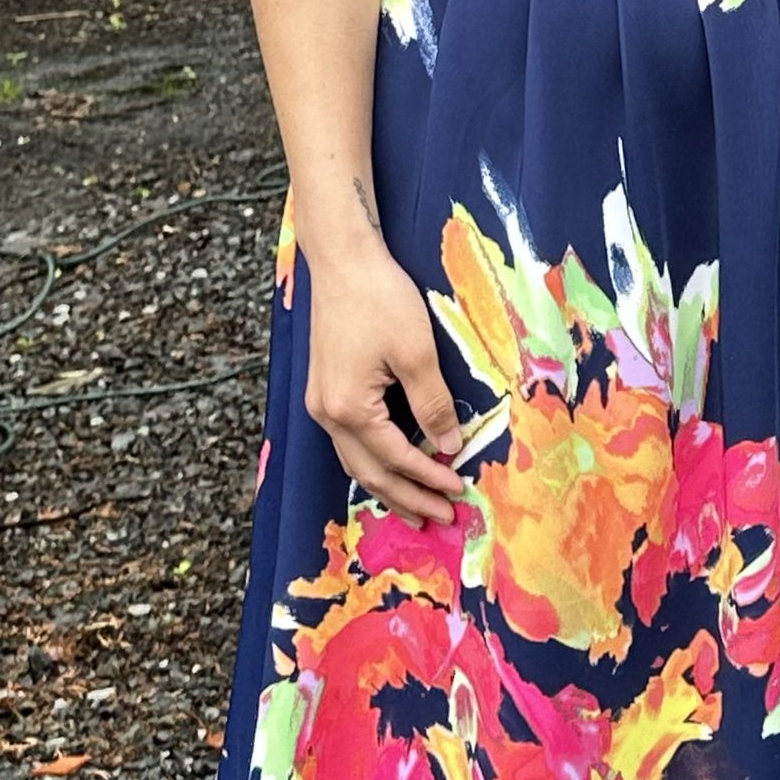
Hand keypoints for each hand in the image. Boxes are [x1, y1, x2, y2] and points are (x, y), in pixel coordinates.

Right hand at [303, 237, 464, 523]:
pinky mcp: (325, 390)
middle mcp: (327, 414)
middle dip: (407, 498)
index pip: (395, 459)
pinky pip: (350, 442)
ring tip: (417, 509)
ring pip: (356, 461)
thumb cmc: (380, 298)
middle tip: (441, 519)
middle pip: (369, 473)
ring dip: (389, 486)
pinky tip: (392, 468)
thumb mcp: (416, 352)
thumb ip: (433, 404)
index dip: (428, 479)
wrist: (342, 260)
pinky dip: (375, 461)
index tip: (458, 493)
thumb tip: (449, 446)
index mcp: (348, 409)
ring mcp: (321, 403)